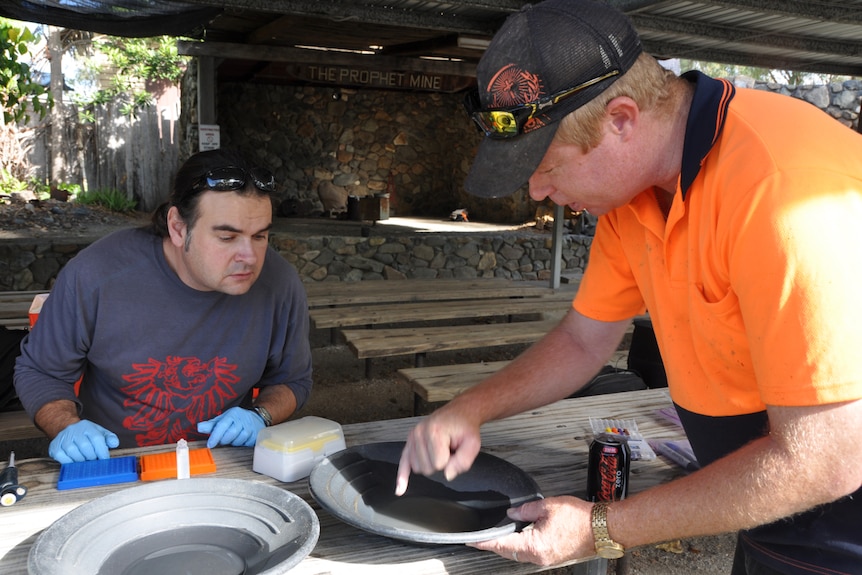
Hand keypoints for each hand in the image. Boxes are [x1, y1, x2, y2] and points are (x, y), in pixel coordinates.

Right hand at [49, 419, 119, 463]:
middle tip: (94, 461)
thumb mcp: (100, 432)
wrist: (67, 429)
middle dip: (92, 457)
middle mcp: (74, 431)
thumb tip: (114, 443)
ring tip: (85, 461)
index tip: (105, 460)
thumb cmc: (87, 435)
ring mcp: (63, 438)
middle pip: (85, 446)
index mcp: (87, 426)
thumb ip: (110, 438)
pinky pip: (61, 457)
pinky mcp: (54, 446)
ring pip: (73, 452)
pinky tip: (74, 462)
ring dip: (81, 460)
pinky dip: (69, 462)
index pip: (97, 438)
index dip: (102, 451)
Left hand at [197, 406, 264, 447]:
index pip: (222, 425)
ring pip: (238, 441)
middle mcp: (243, 419)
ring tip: (233, 438)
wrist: (256, 418)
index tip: (209, 445)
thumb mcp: (223, 419)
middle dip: (224, 440)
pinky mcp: (256, 435)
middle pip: (230, 434)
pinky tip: (240, 440)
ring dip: (233, 442)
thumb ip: (211, 424)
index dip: (215, 436)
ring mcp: (251, 427)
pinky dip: (241, 445)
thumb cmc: (236, 419)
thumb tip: (199, 428)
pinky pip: (245, 444)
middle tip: (222, 440)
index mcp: (233, 414)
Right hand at [395, 407, 481, 495]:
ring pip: (417, 468)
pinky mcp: (410, 441)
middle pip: (426, 468)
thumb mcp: (472, 443)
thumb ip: (463, 461)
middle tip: (448, 449)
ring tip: (440, 449)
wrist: (459, 413)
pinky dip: (401, 476)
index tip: (455, 450)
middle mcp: (420, 432)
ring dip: (430, 463)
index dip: (450, 462)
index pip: (439, 464)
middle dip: (440, 464)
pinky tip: (400, 490)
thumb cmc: (465, 428)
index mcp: (435, 431)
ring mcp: (413, 437)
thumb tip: (447, 475)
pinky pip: (403, 462)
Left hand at [468, 496, 594, 564]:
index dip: (485, 542)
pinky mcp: (554, 557)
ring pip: (519, 554)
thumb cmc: (580, 518)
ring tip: (496, 537)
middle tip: (481, 538)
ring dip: (507, 546)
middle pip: (509, 552)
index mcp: (535, 545)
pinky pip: (531, 554)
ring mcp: (547, 559)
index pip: (502, 544)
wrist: (602, 527)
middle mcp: (540, 557)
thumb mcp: (548, 506)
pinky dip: (520, 546)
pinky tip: (518, 538)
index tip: (472, 541)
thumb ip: (525, 510)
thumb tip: (512, 513)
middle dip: (494, 545)